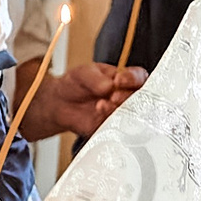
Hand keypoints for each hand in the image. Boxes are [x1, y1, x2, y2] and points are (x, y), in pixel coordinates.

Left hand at [19, 58, 146, 141]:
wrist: (59, 104)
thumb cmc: (75, 84)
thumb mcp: (83, 73)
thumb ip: (96, 78)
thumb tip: (109, 85)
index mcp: (125, 79)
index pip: (138, 78)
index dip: (132, 79)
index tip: (119, 80)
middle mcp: (127, 96)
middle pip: (140, 98)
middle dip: (128, 97)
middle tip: (114, 96)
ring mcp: (120, 113)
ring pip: (130, 114)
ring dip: (118, 110)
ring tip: (102, 105)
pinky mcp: (111, 127)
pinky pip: (117, 128)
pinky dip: (109, 121)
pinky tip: (99, 113)